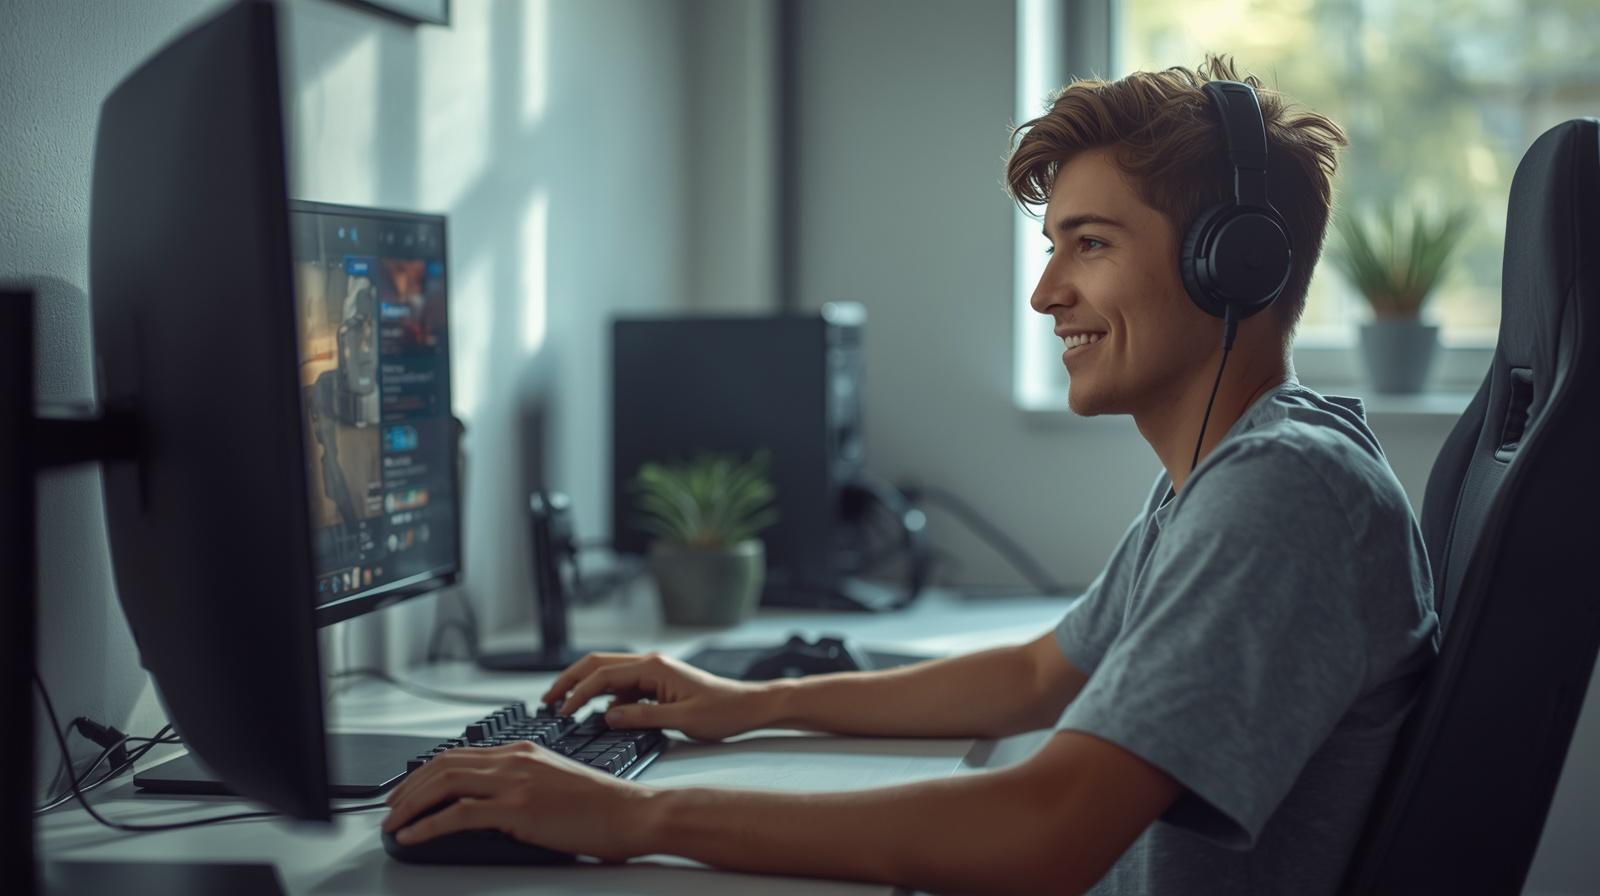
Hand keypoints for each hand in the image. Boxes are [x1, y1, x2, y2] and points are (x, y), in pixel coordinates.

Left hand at [381, 742, 653, 860]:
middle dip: (407, 788)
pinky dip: (427, 825)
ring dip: (410, 805)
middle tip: (388, 809)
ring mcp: (515, 782)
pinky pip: (458, 814)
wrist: (633, 812)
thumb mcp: (555, 783)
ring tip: (392, 824)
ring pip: (444, 784)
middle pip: (443, 765)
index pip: (458, 754)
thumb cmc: (603, 806)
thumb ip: (522, 784)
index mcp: (523, 750)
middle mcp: (515, 759)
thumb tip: (489, 805)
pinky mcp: (517, 808)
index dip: (423, 772)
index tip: (406, 790)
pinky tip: (413, 836)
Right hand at [542, 651, 771, 741]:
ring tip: (563, 706)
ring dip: (584, 687)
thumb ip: (643, 718)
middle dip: (569, 680)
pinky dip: (604, 696)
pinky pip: (623, 686)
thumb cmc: (723, 712)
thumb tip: (608, 716)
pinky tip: (598, 713)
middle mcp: (651, 664)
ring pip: (608, 674)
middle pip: (598, 665)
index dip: (578, 693)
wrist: (749, 706)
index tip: (561, 711)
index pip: (603, 676)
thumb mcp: (682, 721)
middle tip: (547, 701)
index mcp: (654, 667)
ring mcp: (653, 672)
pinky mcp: (657, 683)